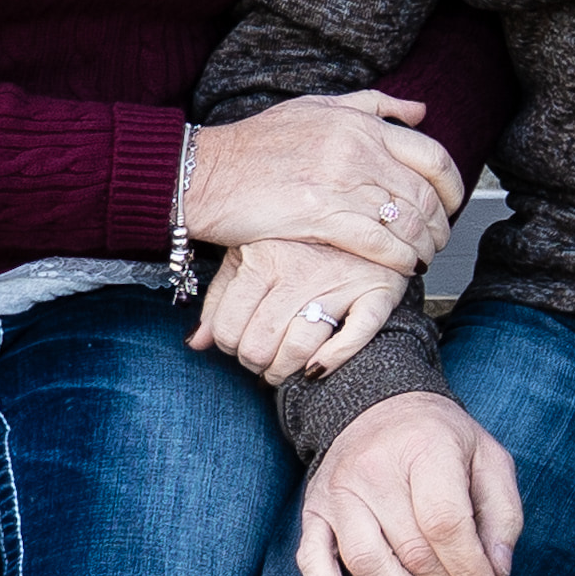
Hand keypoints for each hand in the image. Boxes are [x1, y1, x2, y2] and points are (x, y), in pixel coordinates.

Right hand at [189, 90, 463, 270]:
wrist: (208, 171)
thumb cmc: (258, 143)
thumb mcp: (316, 106)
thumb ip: (372, 105)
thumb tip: (420, 111)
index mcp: (360, 123)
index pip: (432, 154)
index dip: (453, 185)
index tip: (452, 203)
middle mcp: (357, 149)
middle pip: (425, 193)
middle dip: (441, 223)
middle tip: (439, 239)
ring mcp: (340, 183)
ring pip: (407, 222)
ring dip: (424, 246)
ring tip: (422, 258)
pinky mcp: (321, 216)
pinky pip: (379, 244)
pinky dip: (399, 260)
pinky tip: (402, 269)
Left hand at [193, 234, 409, 382]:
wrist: (362, 204)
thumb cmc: (296, 235)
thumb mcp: (248, 252)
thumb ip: (219, 297)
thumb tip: (196, 343)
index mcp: (264, 257)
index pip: (227, 328)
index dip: (227, 346)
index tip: (236, 345)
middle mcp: (300, 270)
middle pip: (259, 344)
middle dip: (254, 362)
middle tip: (260, 359)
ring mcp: (341, 282)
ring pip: (298, 348)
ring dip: (284, 370)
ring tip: (282, 368)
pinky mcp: (378, 292)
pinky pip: (354, 337)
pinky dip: (332, 360)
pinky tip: (315, 369)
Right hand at [294, 390, 526, 575]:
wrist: (377, 405)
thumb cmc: (440, 439)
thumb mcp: (488, 457)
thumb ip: (503, 512)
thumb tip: (498, 569)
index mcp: (424, 449)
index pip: (445, 524)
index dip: (470, 570)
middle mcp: (375, 470)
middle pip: (412, 550)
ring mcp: (339, 492)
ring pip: (368, 562)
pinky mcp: (315, 510)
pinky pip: (312, 557)